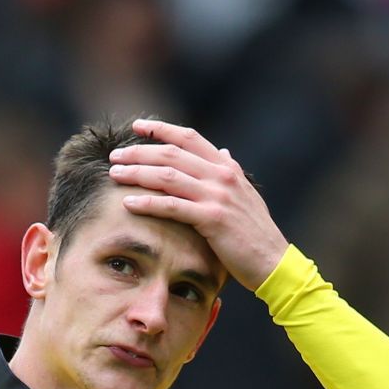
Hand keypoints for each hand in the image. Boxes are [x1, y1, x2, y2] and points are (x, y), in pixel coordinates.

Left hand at [108, 119, 289, 289]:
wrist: (273, 261)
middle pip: (172, 154)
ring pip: (168, 176)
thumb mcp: (245, 195)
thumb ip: (230, 172)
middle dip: (140, 152)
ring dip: (138, 173)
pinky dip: (148, 202)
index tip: (137, 126)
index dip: (162, 129)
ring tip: (115, 174)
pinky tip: (128, 202)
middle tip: (116, 156)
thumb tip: (222, 152)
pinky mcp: (212, 219)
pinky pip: (172, 206)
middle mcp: (222, 176)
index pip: (190, 138)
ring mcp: (217, 196)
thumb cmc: (255, 233)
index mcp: (227, 168)